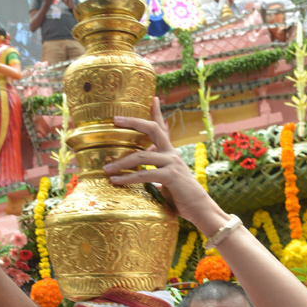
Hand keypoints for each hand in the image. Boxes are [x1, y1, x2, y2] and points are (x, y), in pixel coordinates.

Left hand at [105, 98, 220, 227]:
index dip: (157, 112)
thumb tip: (139, 175)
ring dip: (120, 163)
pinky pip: (144, 175)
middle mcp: (172, 153)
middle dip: (133, 122)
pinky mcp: (171, 176)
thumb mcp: (166, 180)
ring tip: (106, 169)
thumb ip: (155, 173)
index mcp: (170, 153)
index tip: (152, 97)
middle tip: (115, 119)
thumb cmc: (181, 197)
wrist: (200, 209)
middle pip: (152, 130)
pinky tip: (115, 181)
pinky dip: (127, 178)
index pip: (163, 128)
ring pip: (141, 156)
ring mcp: (172, 163)